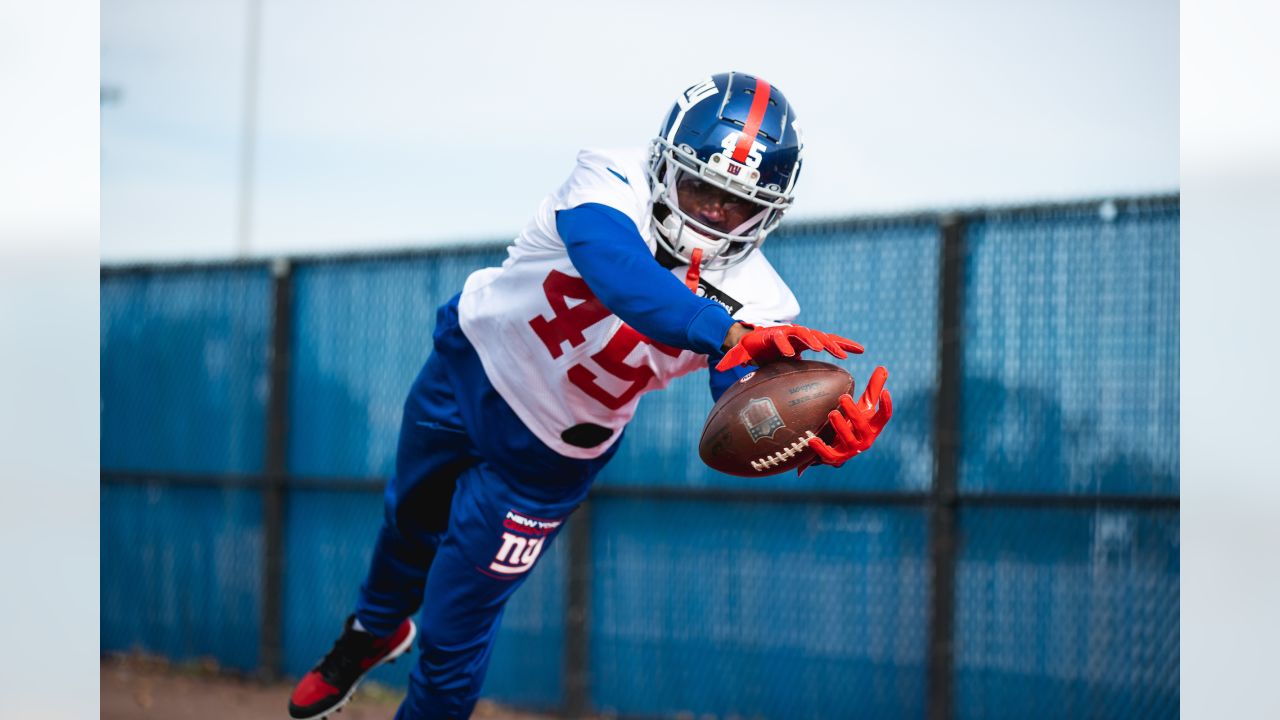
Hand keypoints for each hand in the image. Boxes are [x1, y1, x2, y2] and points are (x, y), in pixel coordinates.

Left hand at [715, 324, 862, 370]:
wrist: (763, 337)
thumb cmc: (752, 346)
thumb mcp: (741, 351)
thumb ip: (733, 357)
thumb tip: (720, 366)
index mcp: (774, 335)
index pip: (779, 338)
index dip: (783, 345)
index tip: (789, 354)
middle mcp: (792, 332)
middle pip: (804, 335)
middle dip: (813, 342)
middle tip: (822, 350)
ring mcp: (805, 334)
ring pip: (822, 337)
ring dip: (833, 344)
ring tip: (847, 354)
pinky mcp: (815, 340)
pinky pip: (832, 340)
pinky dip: (844, 344)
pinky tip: (860, 350)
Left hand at [804, 366, 891, 469]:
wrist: (841, 445)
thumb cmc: (855, 421)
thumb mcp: (864, 406)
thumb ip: (873, 389)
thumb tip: (882, 368)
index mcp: (874, 427)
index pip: (884, 417)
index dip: (886, 406)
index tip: (885, 392)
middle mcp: (866, 439)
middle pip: (863, 427)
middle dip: (853, 412)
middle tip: (843, 397)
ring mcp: (852, 449)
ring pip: (848, 440)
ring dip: (840, 427)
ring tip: (831, 413)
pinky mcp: (837, 458)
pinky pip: (830, 456)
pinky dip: (821, 449)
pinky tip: (812, 439)